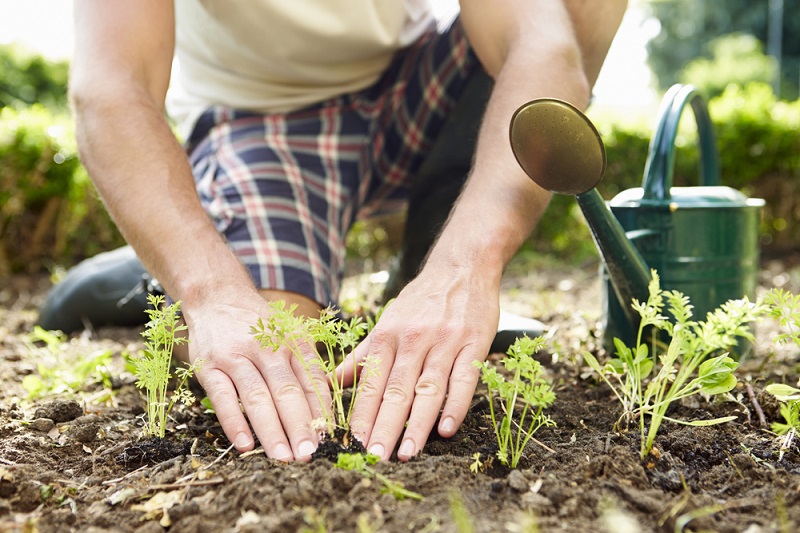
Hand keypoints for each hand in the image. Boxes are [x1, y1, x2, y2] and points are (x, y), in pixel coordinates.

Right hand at [182, 287, 329, 460]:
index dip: (321, 411)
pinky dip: (234, 422)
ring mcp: (236, 356)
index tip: (329, 439)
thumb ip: (305, 366)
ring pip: (257, 397)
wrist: (216, 296)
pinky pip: (222, 397)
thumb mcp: (289, 334)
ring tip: (283, 457)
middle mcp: (267, 348)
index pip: (311, 380)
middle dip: (300, 426)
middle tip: (309, 454)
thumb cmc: (259, 324)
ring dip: (271, 430)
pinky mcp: (209, 366)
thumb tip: (325, 410)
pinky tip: (245, 445)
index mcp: (292, 341)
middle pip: (287, 391)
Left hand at [341, 264, 499, 460]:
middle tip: (374, 458)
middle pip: (396, 390)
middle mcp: (413, 340)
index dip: (362, 415)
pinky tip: (447, 429)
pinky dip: (455, 405)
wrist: (461, 267)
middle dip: (384, 427)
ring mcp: (445, 342)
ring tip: (407, 454)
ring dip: (417, 424)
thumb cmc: (420, 301)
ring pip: (428, 388)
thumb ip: (362, 356)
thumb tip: (329, 383)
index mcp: (387, 336)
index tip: (351, 445)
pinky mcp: (474, 343)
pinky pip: (464, 378)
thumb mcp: (386, 323)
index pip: (371, 383)